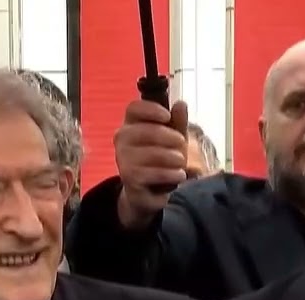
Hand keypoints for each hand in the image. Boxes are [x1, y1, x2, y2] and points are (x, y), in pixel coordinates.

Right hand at [114, 99, 189, 228]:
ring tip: (181, 163)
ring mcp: (123, 159)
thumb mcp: (173, 138)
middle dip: (171, 138)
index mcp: (131, 124)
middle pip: (147, 131)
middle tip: (183, 145)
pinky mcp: (129, 178)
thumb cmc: (161, 159)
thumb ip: (178, 122)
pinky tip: (179, 175)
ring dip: (174, 158)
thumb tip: (181, 104)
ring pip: (152, 153)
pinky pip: (154, 173)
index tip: (167, 116)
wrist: (148, 192)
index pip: (134, 109)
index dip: (151, 110)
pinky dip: (171, 174)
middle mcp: (122, 139)